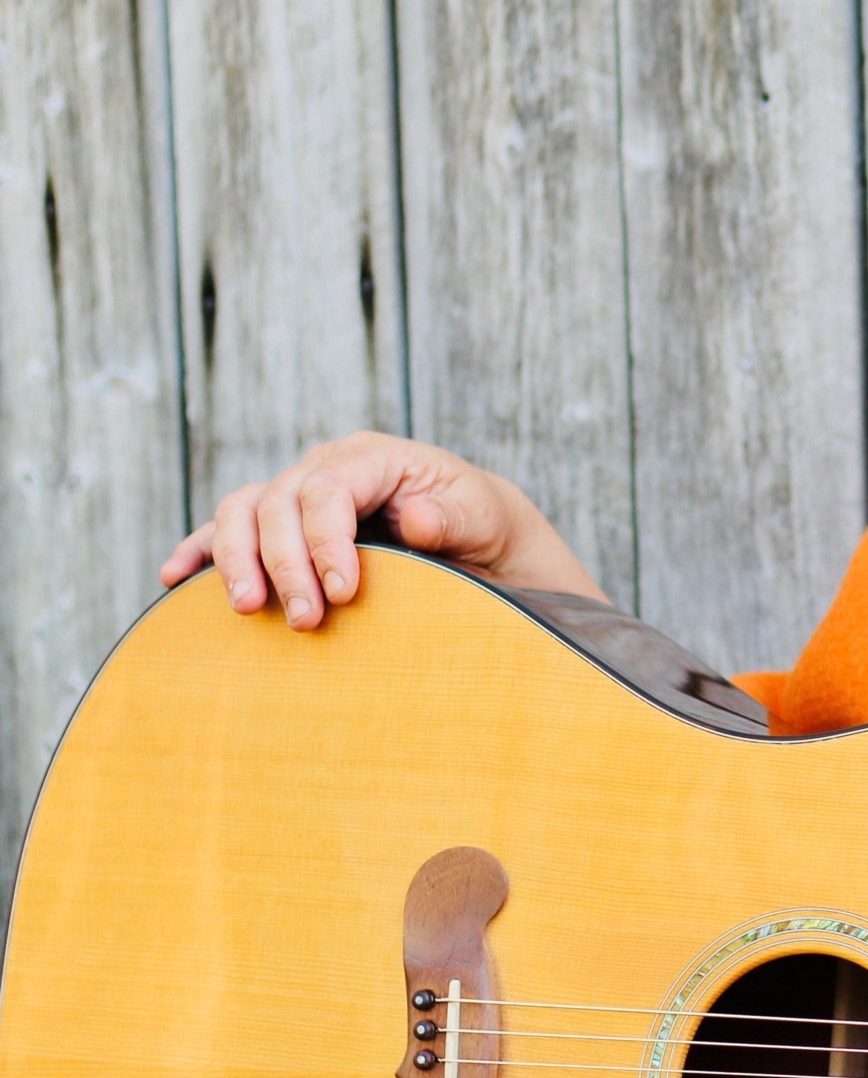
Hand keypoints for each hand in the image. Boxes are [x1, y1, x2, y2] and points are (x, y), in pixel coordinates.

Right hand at [157, 431, 602, 626]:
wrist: (475, 533)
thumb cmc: (479, 521)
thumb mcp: (481, 517)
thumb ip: (449, 519)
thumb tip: (415, 520)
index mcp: (372, 457)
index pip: (327, 491)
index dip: (325, 543)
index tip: (342, 593)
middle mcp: (325, 466)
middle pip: (277, 503)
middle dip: (283, 564)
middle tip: (303, 620)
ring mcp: (296, 491)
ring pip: (242, 512)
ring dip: (234, 560)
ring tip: (245, 610)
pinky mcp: (280, 524)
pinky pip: (226, 528)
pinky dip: (199, 550)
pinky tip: (175, 577)